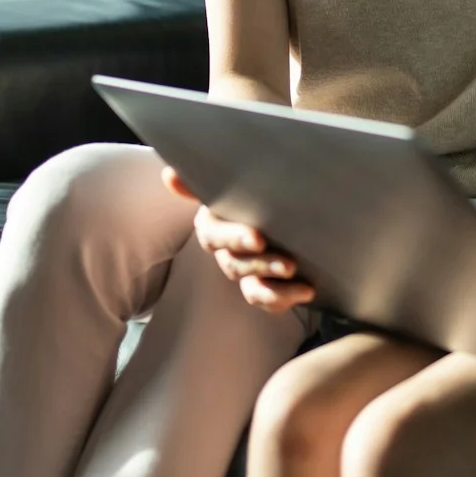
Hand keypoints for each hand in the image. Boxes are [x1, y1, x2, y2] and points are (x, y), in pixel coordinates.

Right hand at [162, 168, 315, 312]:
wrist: (299, 210)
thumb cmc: (262, 189)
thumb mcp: (242, 181)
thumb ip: (206, 181)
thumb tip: (169, 175)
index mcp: (216, 222)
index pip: (213, 235)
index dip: (233, 239)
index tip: (259, 239)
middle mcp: (227, 250)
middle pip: (234, 264)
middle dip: (260, 264)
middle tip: (288, 263)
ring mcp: (246, 272)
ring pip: (251, 287)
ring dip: (273, 286)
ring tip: (298, 278)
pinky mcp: (266, 288)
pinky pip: (268, 301)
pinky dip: (285, 298)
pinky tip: (307, 290)